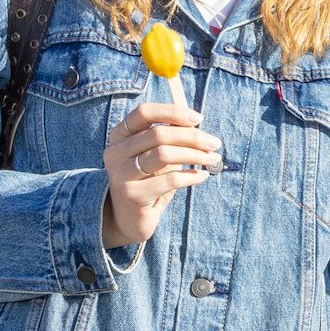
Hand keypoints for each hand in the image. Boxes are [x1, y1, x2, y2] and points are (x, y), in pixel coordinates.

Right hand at [101, 102, 221, 248]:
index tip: (198, 119)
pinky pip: (170, 180)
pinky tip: (201, 176)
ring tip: (212, 158)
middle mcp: (115, 152)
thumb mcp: (155, 155)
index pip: (144, 112)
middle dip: (192, 136)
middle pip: (158, 133)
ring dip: (194, 154)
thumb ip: (170, 138)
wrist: (129, 218)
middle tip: (214, 143)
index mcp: (120, 135)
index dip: (172, 112)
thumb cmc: (148, 180)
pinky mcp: (133, 195)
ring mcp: (121, 174)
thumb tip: (197, 123)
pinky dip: (191, 176)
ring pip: (163, 154)